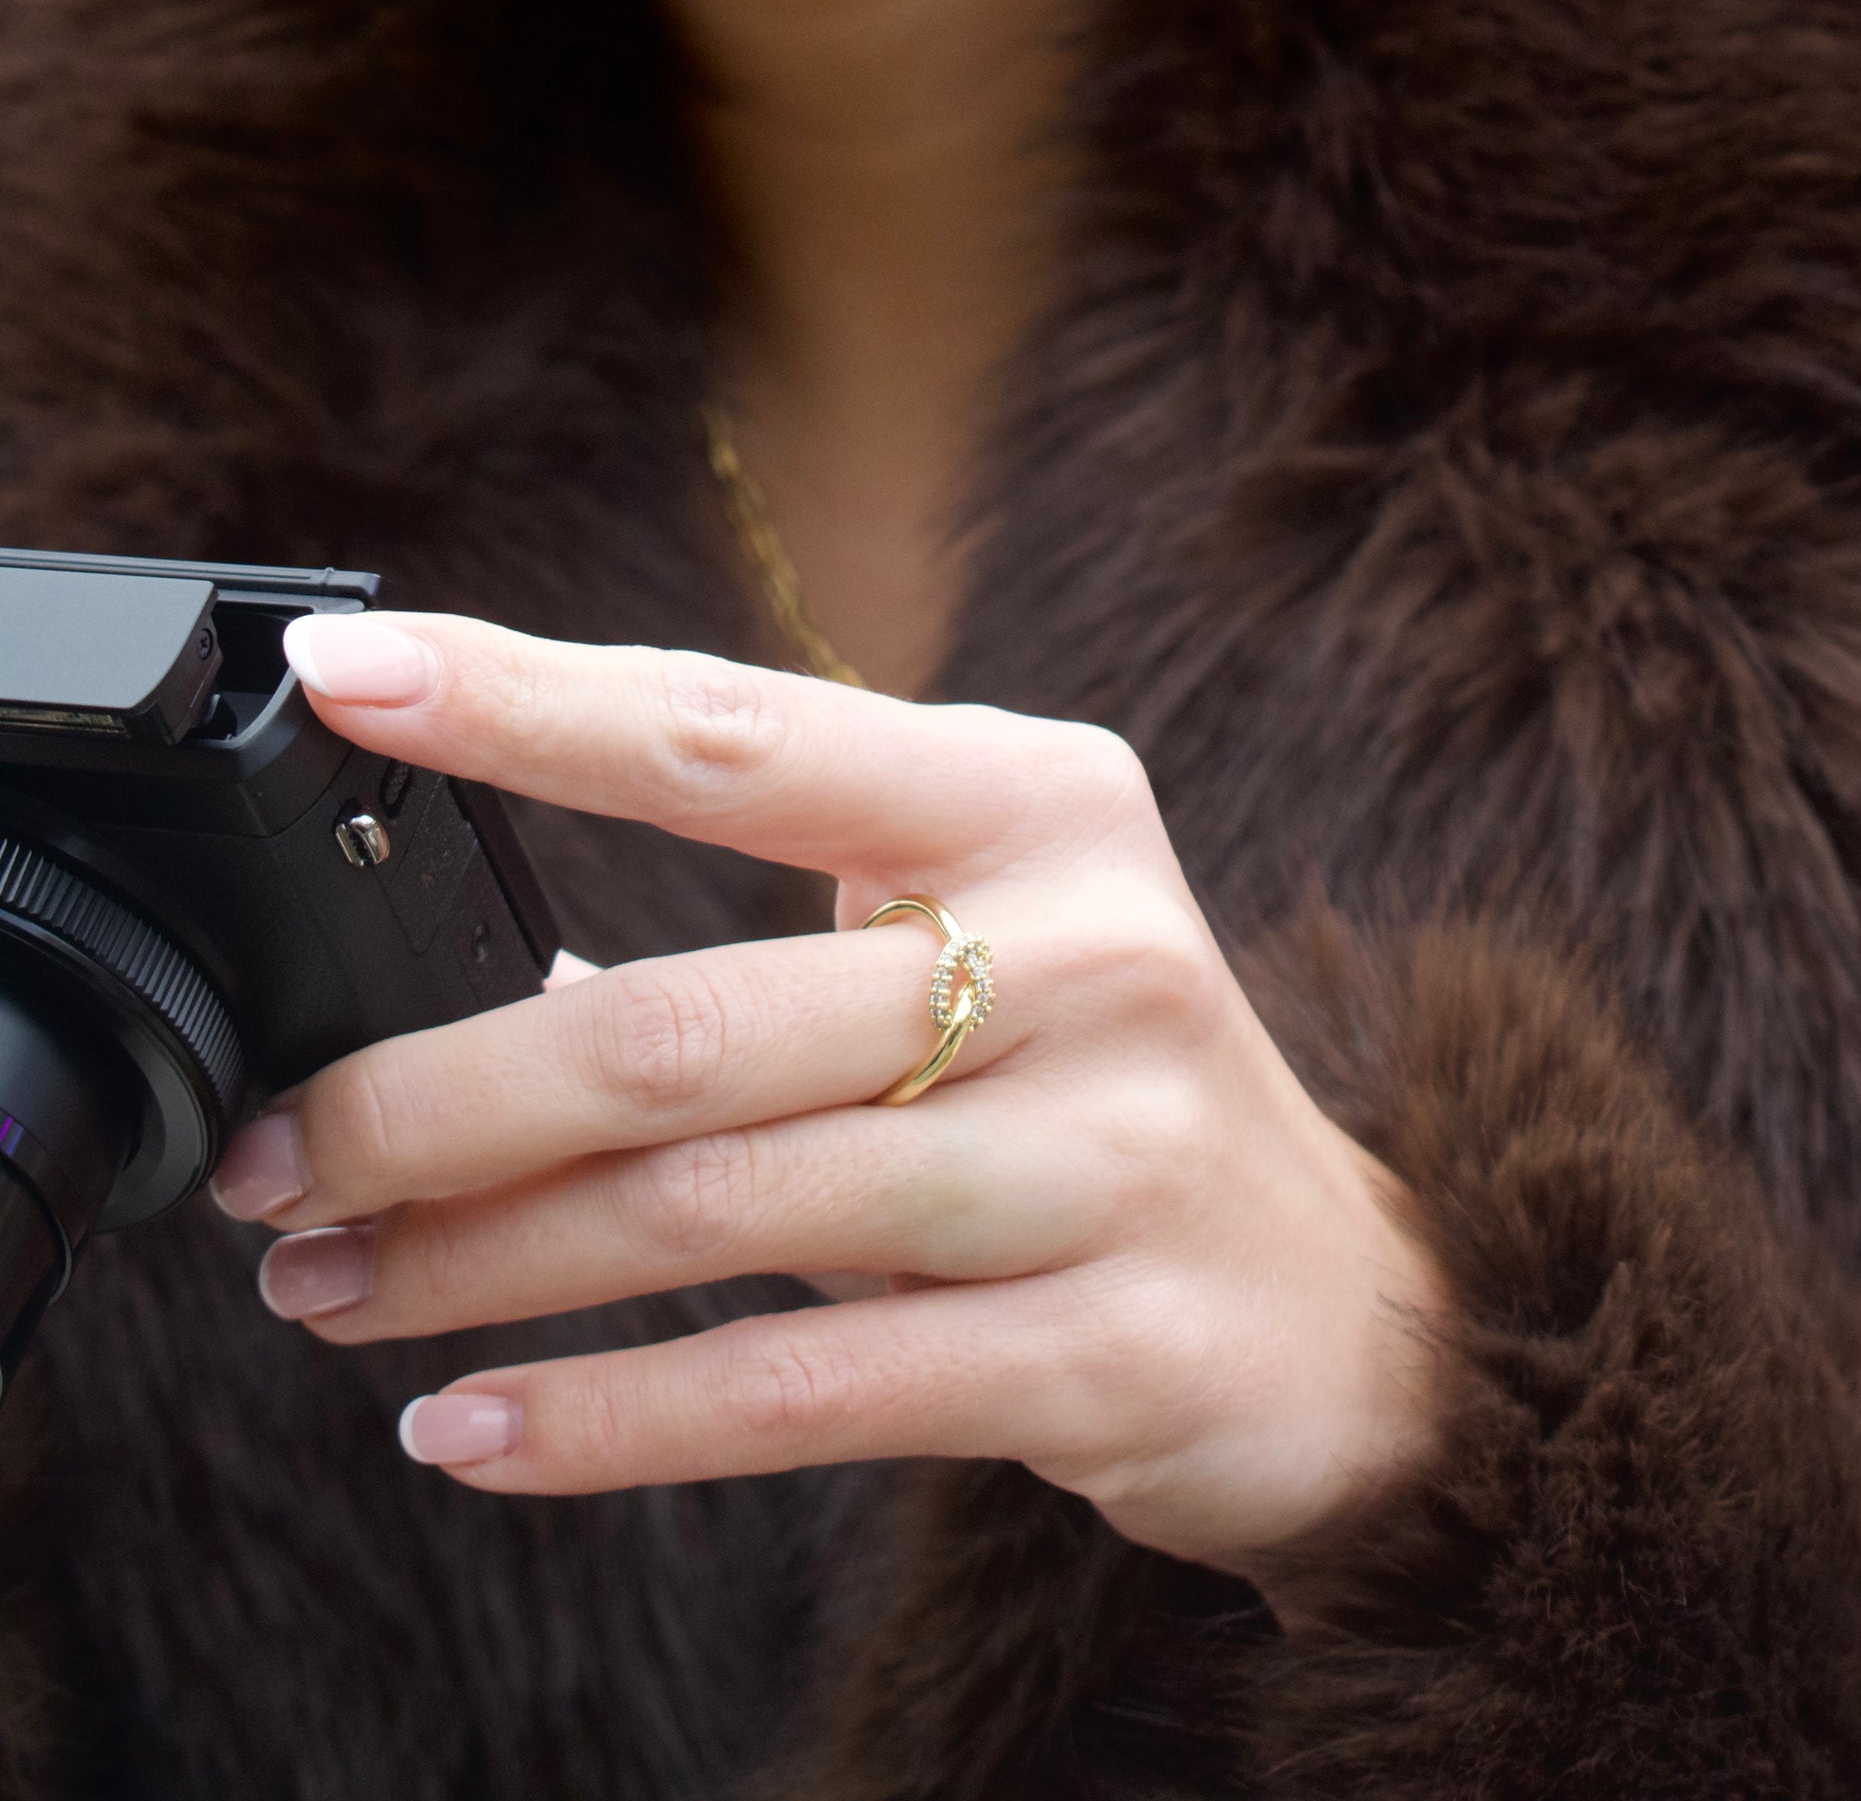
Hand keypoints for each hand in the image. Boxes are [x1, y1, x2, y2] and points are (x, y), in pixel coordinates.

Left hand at [211, 613, 1442, 1567]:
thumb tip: (477, 998)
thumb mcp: (985, 948)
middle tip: (274, 1155)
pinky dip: (605, 1418)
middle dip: (431, 1100)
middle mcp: (1085, 952)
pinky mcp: (1103, 1346)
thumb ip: (777, 945)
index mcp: (1039, 806)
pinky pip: (801, 1390)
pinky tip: (470, 1428)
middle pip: (683, 1026)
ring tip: (331, 1285)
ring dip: (481, 1260)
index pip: (739, 734)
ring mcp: (1107, 1155)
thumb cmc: (1103, 1089)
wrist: (1337, 1304)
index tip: (346, 680)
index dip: (527, 704)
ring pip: (716, 1210)